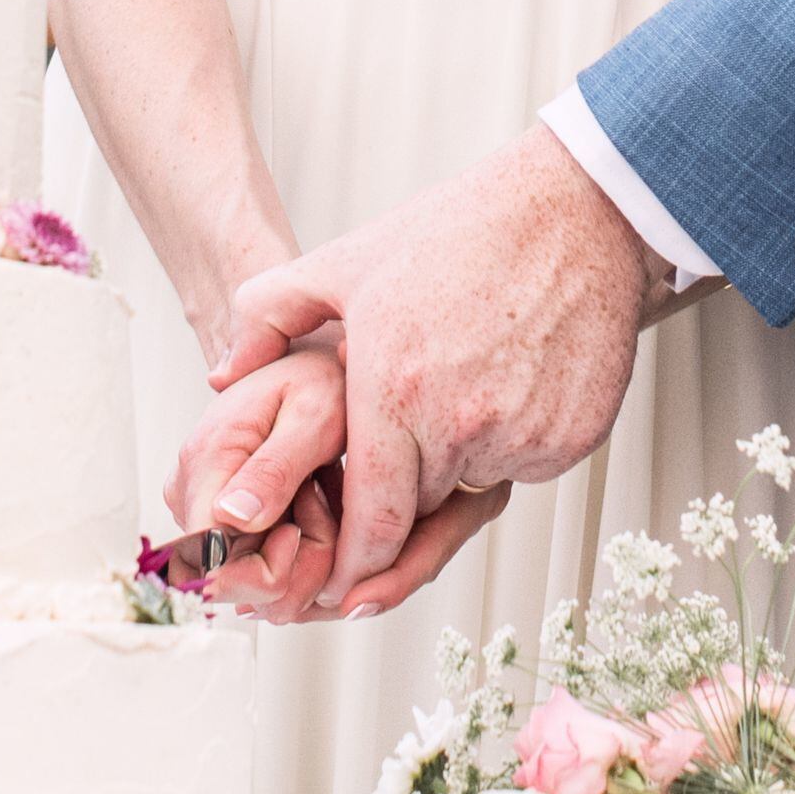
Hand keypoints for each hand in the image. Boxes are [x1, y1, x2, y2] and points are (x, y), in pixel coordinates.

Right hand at [170, 349, 343, 622]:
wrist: (311, 370)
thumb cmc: (318, 383)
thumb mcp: (313, 415)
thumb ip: (276, 468)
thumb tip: (231, 518)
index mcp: (207, 460)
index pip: (212, 562)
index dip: (268, 572)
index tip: (304, 534)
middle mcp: (188, 491)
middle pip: (234, 583)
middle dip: (296, 566)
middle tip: (325, 502)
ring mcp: (198, 509)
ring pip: (248, 585)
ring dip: (303, 559)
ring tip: (321, 496)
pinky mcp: (213, 521)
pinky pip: (253, 569)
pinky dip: (296, 554)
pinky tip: (310, 507)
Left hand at [215, 125, 653, 611]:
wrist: (572, 212)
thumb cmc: (458, 232)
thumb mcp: (344, 262)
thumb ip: (267, 317)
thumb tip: (221, 374)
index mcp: (394, 391)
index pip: (371, 520)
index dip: (355, 561)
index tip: (343, 581)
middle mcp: (460, 424)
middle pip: (420, 511)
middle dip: (402, 499)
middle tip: (403, 456)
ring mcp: (523, 434)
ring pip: (474, 488)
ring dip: (458, 464)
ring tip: (459, 391)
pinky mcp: (573, 436)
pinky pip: (528, 467)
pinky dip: (511, 444)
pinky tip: (504, 384)